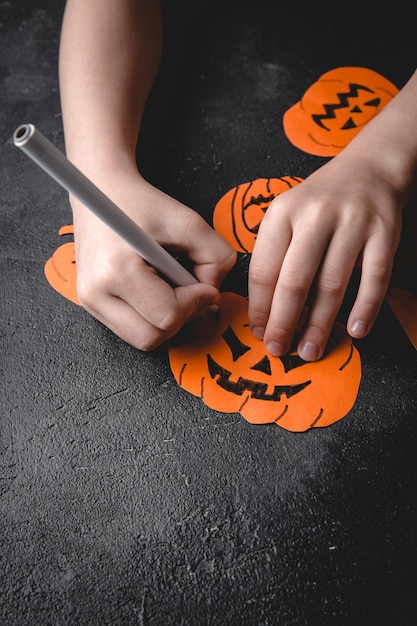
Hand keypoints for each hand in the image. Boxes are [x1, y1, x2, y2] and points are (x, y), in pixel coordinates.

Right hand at [71, 170, 236, 349]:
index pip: (168, 316)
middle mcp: (96, 292)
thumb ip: (216, 258)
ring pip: (142, 339)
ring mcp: (89, 301)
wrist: (100, 189)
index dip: (196, 303)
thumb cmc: (140, 203)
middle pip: (152, 338)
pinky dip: (151, 317)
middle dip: (181, 318)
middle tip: (190, 290)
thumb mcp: (189, 222)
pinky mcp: (90, 303)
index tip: (204, 285)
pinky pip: (131, 328)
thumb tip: (213, 292)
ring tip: (172, 288)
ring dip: (166, 320)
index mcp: (116, 271)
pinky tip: (157, 290)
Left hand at [248, 148, 403, 360]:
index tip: (258, 332)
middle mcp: (315, 215)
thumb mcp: (286, 216)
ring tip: (311, 350)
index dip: (259, 308)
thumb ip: (274, 256)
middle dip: (284, 323)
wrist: (367, 169)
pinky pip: (375, 278)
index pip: (263, 270)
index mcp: (282, 213)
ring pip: (332, 285)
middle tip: (279, 350)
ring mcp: (352, 222)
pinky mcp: (384, 232)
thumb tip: (265, 312)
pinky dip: (366, 308)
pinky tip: (356, 331)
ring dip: (320, 325)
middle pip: (294, 282)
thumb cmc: (317, 204)